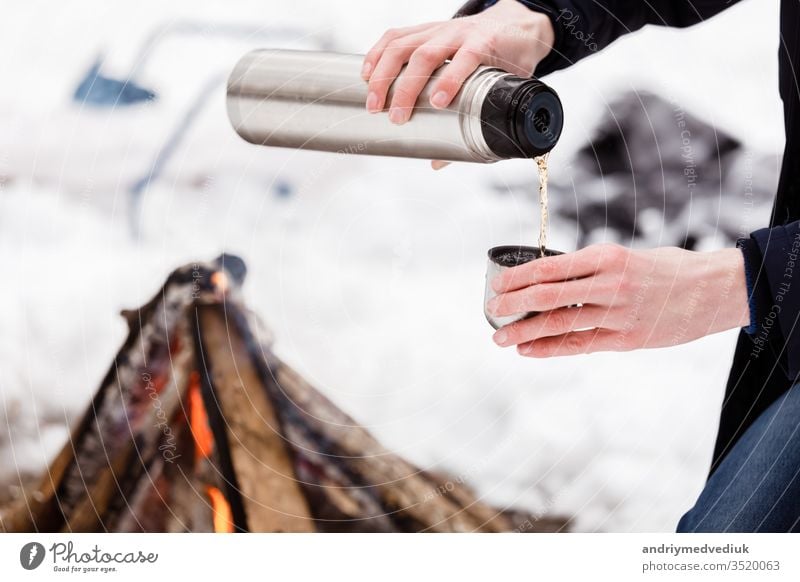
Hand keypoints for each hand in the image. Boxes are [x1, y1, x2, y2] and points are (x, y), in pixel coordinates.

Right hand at [361, 0, 554, 125]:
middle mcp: (459, 34)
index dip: (450, 80)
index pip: (466, 59)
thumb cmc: (508, 60)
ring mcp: (438, 29)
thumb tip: (438, 161)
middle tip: (394, 117)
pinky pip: (395, 36)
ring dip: (383, 74)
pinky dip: (377, 54)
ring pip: (404, 44)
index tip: (437, 103)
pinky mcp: (423, 28)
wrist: (513, 24)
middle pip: (427, 54)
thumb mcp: (503, 90)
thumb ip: (472, 124)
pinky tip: (366, 74)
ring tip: (373, 102)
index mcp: (485, 46)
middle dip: (406, 86)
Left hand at [486, 244, 750, 356]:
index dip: (518, 277)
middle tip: (491, 311)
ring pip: (560, 325)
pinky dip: (551, 348)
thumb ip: (590, 269)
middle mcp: (610, 284)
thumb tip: (549, 279)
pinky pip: (580, 345)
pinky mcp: (628, 340)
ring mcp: (618, 315)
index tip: (498, 285)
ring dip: (525, 333)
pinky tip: (529, 351)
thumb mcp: (627, 256)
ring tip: (500, 338)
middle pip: (548, 296)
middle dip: (513, 305)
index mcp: (607, 257)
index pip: (550, 267)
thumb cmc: (667, 269)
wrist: (715, 291)